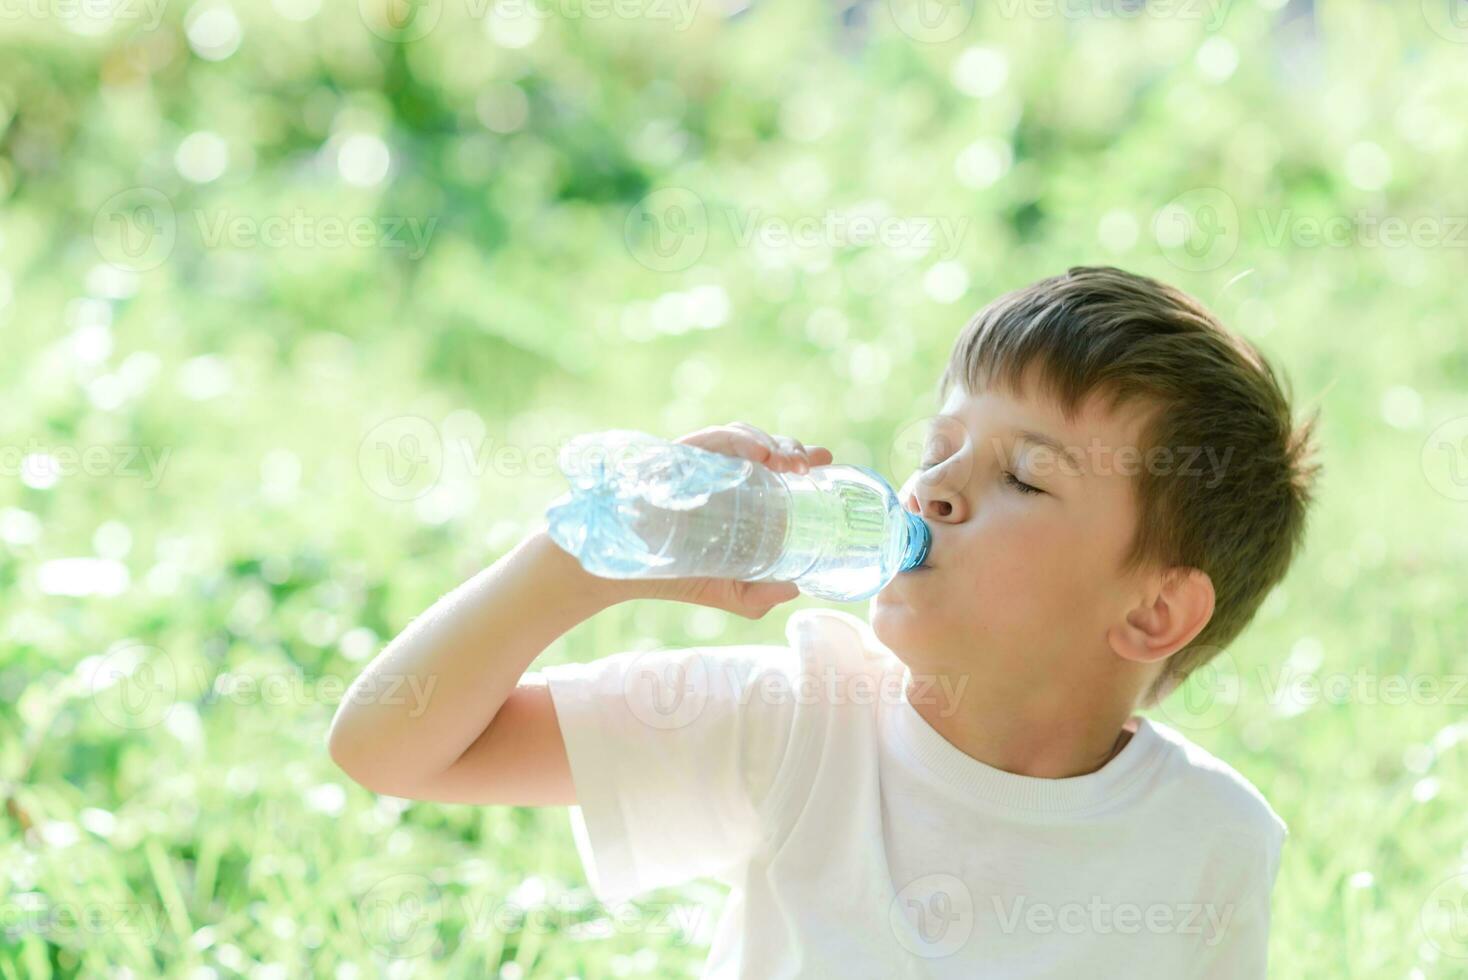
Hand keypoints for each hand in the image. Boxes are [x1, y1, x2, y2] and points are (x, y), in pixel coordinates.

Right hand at [637, 422, 834, 618]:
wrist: (624, 570)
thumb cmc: (677, 573)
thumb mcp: (728, 591)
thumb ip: (759, 597)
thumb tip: (794, 590)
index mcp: (742, 497)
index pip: (779, 468)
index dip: (805, 459)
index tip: (826, 461)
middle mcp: (724, 475)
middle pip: (768, 448)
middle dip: (793, 450)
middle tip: (808, 468)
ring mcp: (702, 463)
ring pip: (745, 437)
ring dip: (772, 444)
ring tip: (787, 464)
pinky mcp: (680, 457)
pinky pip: (713, 439)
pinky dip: (739, 440)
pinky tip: (758, 456)